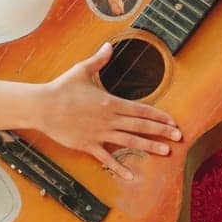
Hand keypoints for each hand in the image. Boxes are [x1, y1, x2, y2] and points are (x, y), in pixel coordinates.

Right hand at [30, 41, 182, 181]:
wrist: (43, 107)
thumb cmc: (62, 88)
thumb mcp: (82, 70)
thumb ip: (99, 60)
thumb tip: (108, 45)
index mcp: (111, 102)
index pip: (141, 109)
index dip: (158, 115)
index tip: (172, 120)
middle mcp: (109, 119)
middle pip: (141, 126)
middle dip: (161, 132)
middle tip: (179, 137)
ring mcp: (100, 134)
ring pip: (130, 142)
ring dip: (149, 147)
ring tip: (166, 152)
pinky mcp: (88, 145)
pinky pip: (107, 159)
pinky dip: (119, 168)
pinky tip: (131, 176)